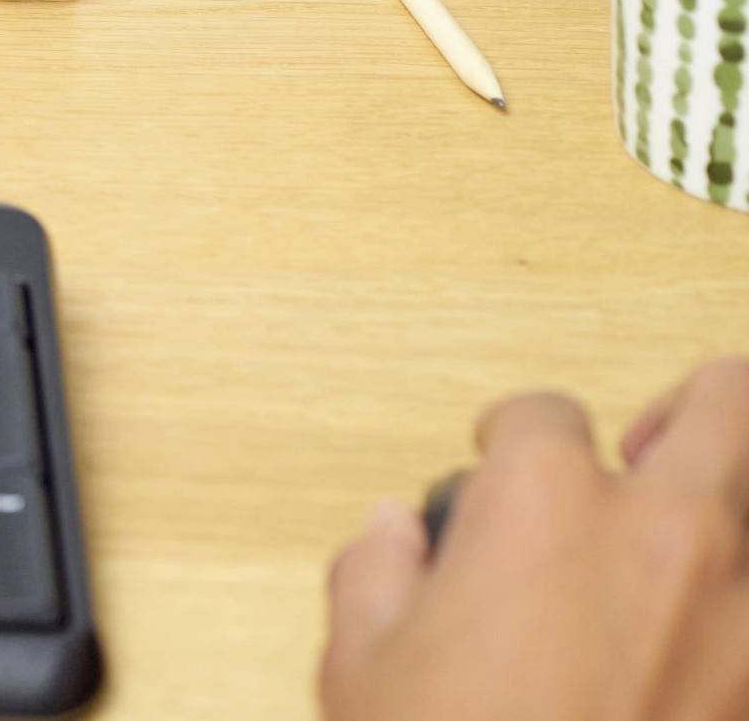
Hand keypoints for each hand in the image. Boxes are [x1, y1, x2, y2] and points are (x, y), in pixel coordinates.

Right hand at [320, 359, 748, 719]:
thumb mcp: (361, 670)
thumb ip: (376, 574)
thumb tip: (397, 537)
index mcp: (547, 501)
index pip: (542, 414)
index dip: (512, 444)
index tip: (499, 476)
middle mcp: (668, 530)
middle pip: (725, 400)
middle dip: (690, 408)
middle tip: (652, 447)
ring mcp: (747, 614)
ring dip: (731, 506)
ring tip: (696, 544)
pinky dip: (741, 625)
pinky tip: (705, 657)